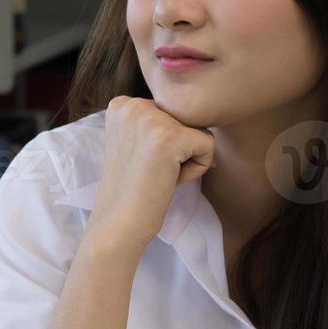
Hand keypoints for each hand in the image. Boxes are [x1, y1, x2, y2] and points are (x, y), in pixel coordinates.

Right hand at [84, 96, 215, 251]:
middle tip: (151, 172)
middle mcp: (134, 105)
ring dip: (187, 160)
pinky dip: (197, 169)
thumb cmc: (131, 189)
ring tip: (159, 176)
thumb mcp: (134, 142)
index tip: (142, 164)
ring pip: (199, 132)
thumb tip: (201, 113)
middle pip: (186, 120)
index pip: (170, 113)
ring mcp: (151, 119)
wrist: (119, 223)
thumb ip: (155, 122)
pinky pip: (208, 146)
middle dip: (178, 150)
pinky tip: (170, 180)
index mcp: (122, 104)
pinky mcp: (171, 138)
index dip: (164, 144)